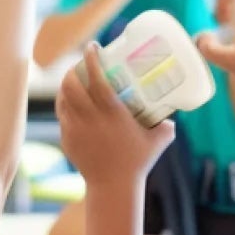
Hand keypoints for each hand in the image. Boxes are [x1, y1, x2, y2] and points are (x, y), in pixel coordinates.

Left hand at [58, 45, 174, 184]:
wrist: (113, 187)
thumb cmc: (138, 162)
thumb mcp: (159, 141)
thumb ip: (166, 125)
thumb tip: (172, 116)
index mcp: (112, 113)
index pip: (96, 78)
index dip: (91, 59)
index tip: (93, 47)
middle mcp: (90, 118)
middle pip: (71, 84)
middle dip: (73, 69)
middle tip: (82, 64)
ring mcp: (75, 129)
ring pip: (63, 99)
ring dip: (66, 86)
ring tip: (74, 80)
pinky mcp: (67, 140)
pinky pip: (62, 116)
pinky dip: (65, 105)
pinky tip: (71, 102)